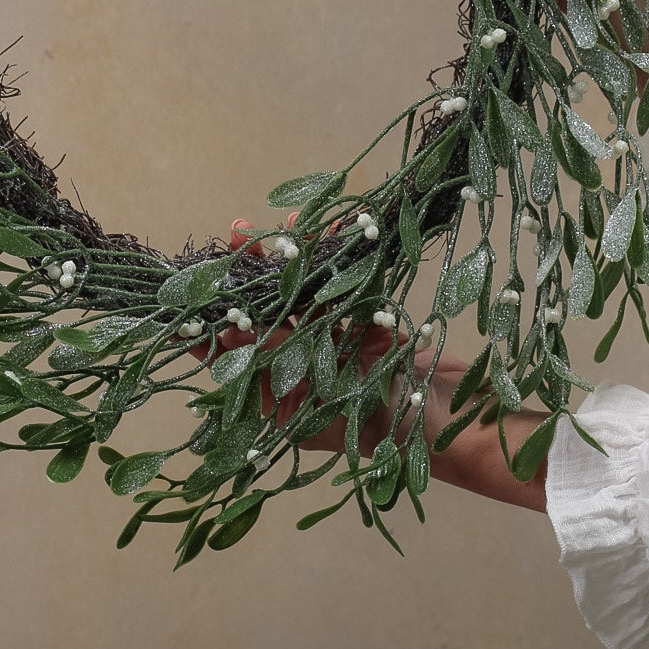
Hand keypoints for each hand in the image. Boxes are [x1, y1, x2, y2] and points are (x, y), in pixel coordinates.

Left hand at [194, 222, 548, 511]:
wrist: (455, 423)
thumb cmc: (387, 425)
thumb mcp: (325, 393)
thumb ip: (282, 360)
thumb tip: (231, 332)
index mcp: (282, 404)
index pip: (235, 361)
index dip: (213, 325)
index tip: (193, 289)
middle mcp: (301, 375)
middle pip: (266, 319)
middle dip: (251, 276)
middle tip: (238, 234)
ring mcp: (334, 350)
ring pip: (301, 298)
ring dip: (290, 260)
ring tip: (277, 223)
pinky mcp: (365, 330)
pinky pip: (340, 289)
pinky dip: (333, 260)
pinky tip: (324, 226)